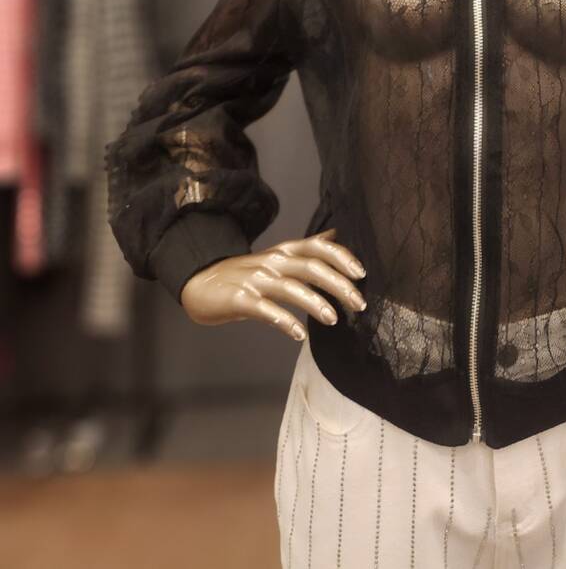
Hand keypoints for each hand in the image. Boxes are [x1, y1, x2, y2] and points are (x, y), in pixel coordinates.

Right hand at [179, 227, 366, 342]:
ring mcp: (255, 279)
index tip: (362, 273)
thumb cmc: (246, 273)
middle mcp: (273, 262)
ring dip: (315, 303)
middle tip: (359, 304)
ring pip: (290, 288)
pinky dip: (283, 321)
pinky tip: (298, 334)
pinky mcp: (239, 299)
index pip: (318, 247)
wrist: (200, 283)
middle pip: (311, 267)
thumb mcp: (278, 257)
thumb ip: (307, 249)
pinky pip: (265, 310)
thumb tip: (336, 235)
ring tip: (333, 319)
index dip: (342, 257)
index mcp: (284, 251)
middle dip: (338, 285)